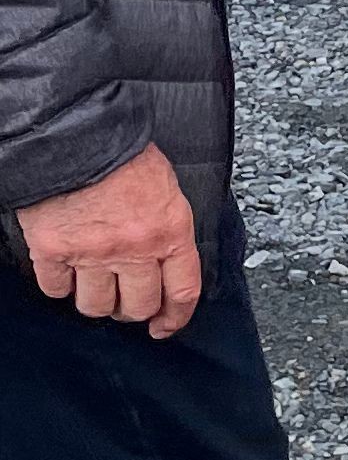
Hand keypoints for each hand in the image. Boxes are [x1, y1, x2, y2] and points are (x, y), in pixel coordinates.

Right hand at [19, 142, 200, 338]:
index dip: (176, 316)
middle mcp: (133, 249)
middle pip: (138, 306)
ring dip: (97, 301)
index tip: (166, 325)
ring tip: (95, 284)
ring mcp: (91, 253)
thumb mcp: (166, 188)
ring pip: (96, 306)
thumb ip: (168, 228)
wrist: (76, 134)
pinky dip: (60, 285)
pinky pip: (56, 289)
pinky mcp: (53, 251)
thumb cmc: (123, 154)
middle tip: (127, 299)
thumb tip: (168, 260)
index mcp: (170, 231)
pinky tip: (65, 270)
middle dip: (134, 308)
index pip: (183, 290)